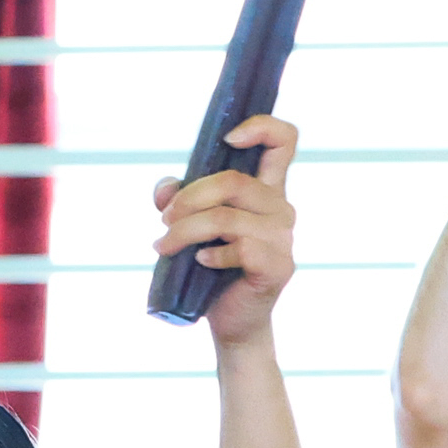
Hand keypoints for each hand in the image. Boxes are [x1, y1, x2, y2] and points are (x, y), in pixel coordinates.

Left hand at [156, 116, 296, 347]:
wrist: (231, 321)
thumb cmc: (212, 268)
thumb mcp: (192, 225)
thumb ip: (179, 199)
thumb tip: (165, 188)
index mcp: (266, 190)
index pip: (284, 142)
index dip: (262, 127)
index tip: (228, 139)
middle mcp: (280, 208)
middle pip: (233, 182)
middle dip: (188, 199)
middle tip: (164, 220)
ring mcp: (283, 237)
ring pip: (226, 218)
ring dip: (184, 231)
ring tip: (163, 246)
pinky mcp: (277, 265)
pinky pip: (238, 248)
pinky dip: (210, 255)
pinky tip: (200, 263)